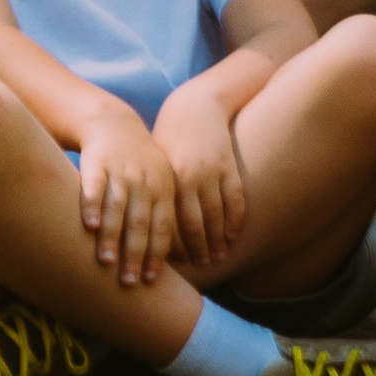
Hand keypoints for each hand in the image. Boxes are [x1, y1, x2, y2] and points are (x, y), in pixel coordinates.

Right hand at [76, 109, 178, 285]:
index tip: (150, 280)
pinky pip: (95, 187)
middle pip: (140, 223)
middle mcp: (144, 182)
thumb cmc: (138, 167)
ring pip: (118, 208)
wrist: (114, 125)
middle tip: (129, 282)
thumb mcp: (157, 184)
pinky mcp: (97, 164)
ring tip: (106, 262)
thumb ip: (159, 216)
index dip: (156, 254)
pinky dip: (92, 206)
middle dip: (135, 254)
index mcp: (163, 190)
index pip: (162, 227)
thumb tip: (163, 261)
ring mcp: (120, 172)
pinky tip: (90, 226)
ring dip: (113, 237)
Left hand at [153, 83, 248, 267]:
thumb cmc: (168, 139)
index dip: (171, 245)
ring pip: (217, 215)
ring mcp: (213, 172)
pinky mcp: (230, 167)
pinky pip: (236, 200)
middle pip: (195, 224)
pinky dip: (235, 220)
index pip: (169, 221)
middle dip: (197, 249)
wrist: (194, 107)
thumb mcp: (155, 163)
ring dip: (218, 240)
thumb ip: (152, 192)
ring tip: (217, 259)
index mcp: (167, 178)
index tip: (171, 263)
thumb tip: (139, 228)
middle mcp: (190, 177)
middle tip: (200, 268)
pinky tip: (232, 236)